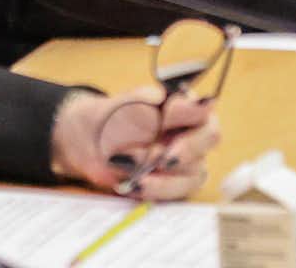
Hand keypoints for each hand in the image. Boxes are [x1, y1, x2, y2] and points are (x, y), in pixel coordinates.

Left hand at [51, 89, 218, 200]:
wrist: (87, 142)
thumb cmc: (112, 118)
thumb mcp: (132, 107)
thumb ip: (165, 107)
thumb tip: (203, 104)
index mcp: (183, 104)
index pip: (204, 108)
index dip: (192, 114)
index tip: (169, 115)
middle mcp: (191, 131)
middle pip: (209, 138)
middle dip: (185, 150)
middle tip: (164, 158)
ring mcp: (186, 159)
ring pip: (194, 171)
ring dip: (163, 175)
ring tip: (135, 175)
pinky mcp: (175, 183)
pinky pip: (176, 192)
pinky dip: (155, 190)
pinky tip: (134, 185)